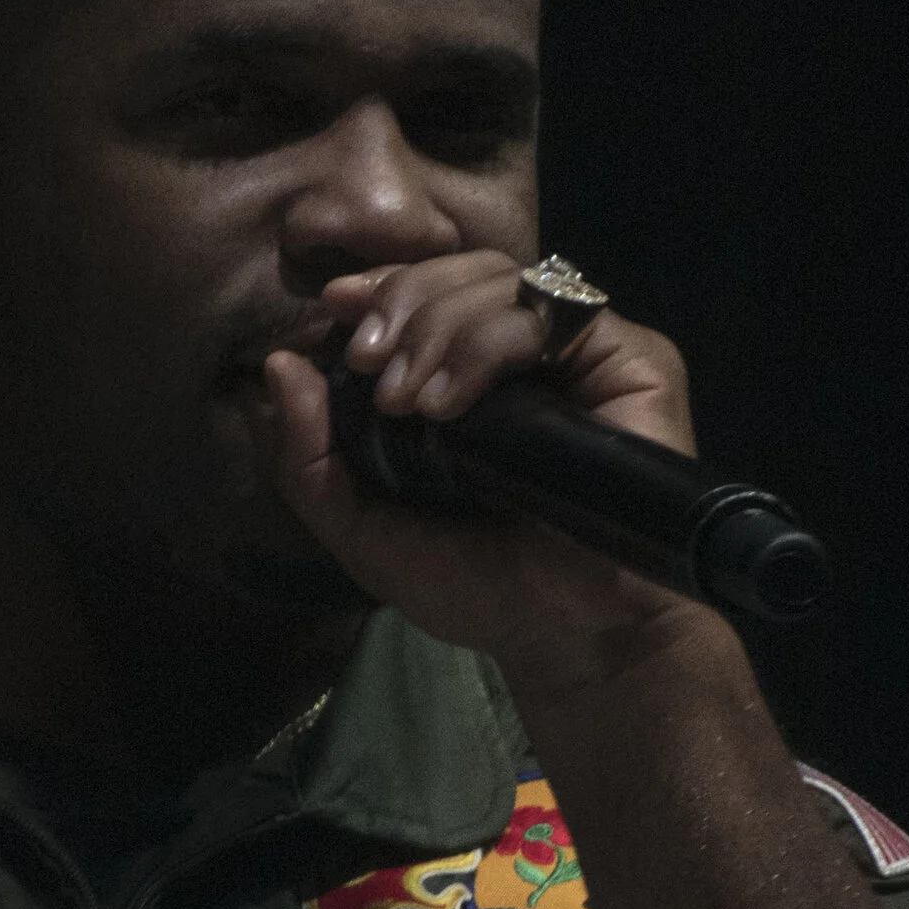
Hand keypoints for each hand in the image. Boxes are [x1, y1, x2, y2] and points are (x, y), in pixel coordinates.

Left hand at [253, 252, 737, 702]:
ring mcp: (580, 354)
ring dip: (436, 326)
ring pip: (502, 280)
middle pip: (461, 270)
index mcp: (471, 374)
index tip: (335, 309)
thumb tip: (278, 365)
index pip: (429, 290)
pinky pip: (553, 314)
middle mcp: (528, 355)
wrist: (563, 638)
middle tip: (369, 367)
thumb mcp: (363, 530)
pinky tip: (449, 405)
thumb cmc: (476, 587)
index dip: (382, 283)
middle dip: (402, 303)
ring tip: (408, 403)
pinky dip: (485, 345)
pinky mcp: (630, 360)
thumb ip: (307, 459)